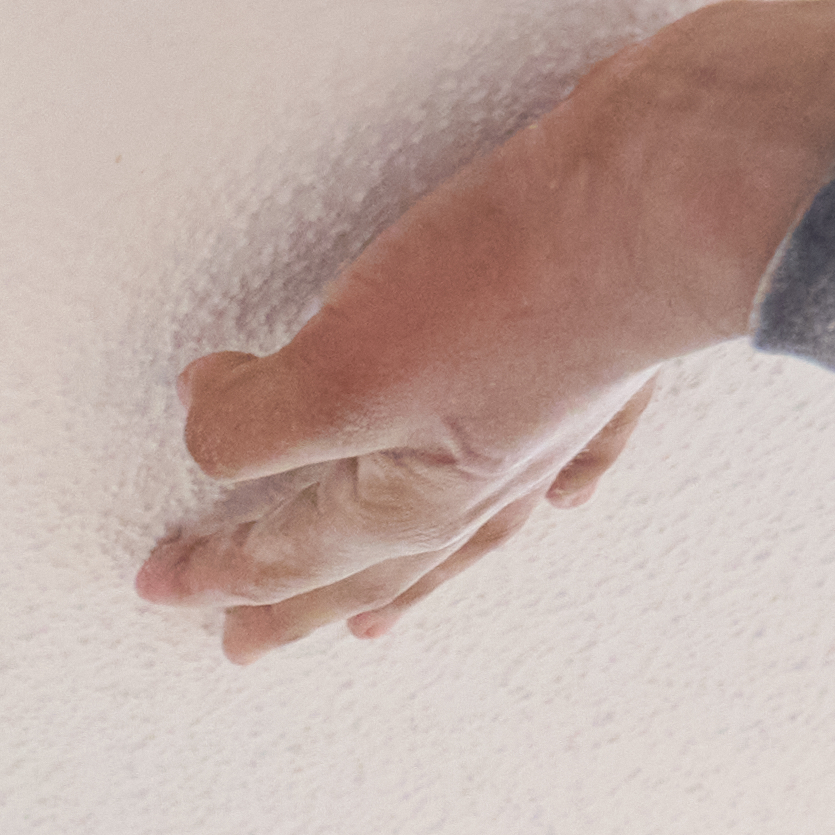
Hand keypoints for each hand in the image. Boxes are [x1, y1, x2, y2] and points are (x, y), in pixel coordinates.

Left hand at [142, 0, 834, 656]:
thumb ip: (257, 422)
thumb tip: (209, 424)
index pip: (285, 549)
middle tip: (243, 643)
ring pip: (459, 533)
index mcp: (415, 496)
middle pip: (367, 567)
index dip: (213, 565)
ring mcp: (546, 426)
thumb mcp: (344, 366)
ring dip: (407, 577)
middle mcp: (484, 481)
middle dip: (295, 605)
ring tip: (374, 618)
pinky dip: (548, 490)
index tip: (158, 583)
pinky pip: (566, 460)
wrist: (676, 190)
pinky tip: (558, 502)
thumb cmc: (522, 281)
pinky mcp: (595, 357)